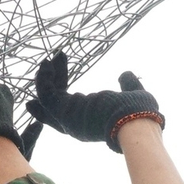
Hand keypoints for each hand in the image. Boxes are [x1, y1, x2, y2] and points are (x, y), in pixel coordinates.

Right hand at [26, 53, 161, 152]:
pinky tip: (47, 63)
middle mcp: (74, 125)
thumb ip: (128, 85)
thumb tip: (125, 74)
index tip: (59, 68)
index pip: (65, 108)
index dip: (59, 88)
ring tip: (50, 59)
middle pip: (51, 105)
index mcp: (88, 123)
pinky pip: (46, 95)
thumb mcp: (132, 94)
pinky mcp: (64, 113)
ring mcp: (68, 120)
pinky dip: (44, 79)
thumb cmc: (139, 114)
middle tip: (48, 62)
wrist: (137, 122)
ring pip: (46, 98)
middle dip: (47, 83)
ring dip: (45, 76)